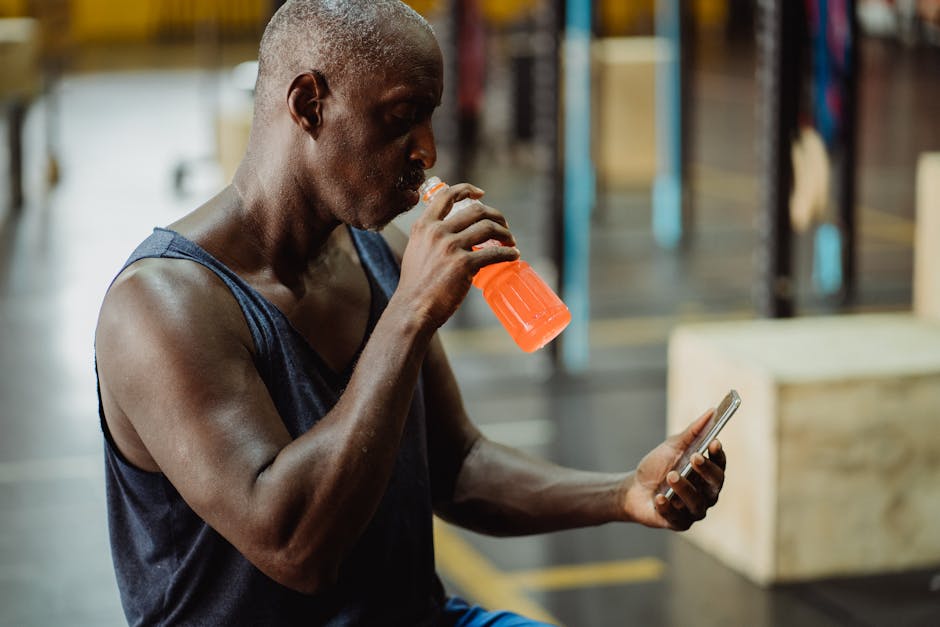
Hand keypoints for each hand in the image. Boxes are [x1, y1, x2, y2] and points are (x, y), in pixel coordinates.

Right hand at [396, 183, 518, 326]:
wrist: (413, 308)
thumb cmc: (415, 286)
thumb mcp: (415, 251)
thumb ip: (429, 238)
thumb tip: (450, 234)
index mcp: (424, 226)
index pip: (447, 195)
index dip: (467, 191)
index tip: (481, 195)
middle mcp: (437, 232)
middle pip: (476, 211)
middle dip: (495, 216)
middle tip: (503, 226)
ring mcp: (451, 247)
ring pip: (488, 228)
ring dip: (505, 233)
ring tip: (510, 242)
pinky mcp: (464, 265)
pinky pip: (494, 254)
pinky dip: (508, 254)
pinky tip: (513, 256)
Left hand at [620, 410, 726, 530]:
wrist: (633, 488)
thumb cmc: (657, 466)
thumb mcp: (672, 446)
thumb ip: (692, 432)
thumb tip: (711, 411)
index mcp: (707, 474)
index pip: (720, 465)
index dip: (719, 455)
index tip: (714, 442)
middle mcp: (706, 493)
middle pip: (715, 485)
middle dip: (705, 470)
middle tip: (694, 457)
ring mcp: (693, 510)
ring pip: (697, 503)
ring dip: (685, 489)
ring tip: (671, 476)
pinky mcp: (679, 523)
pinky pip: (677, 518)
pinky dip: (668, 507)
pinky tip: (659, 498)